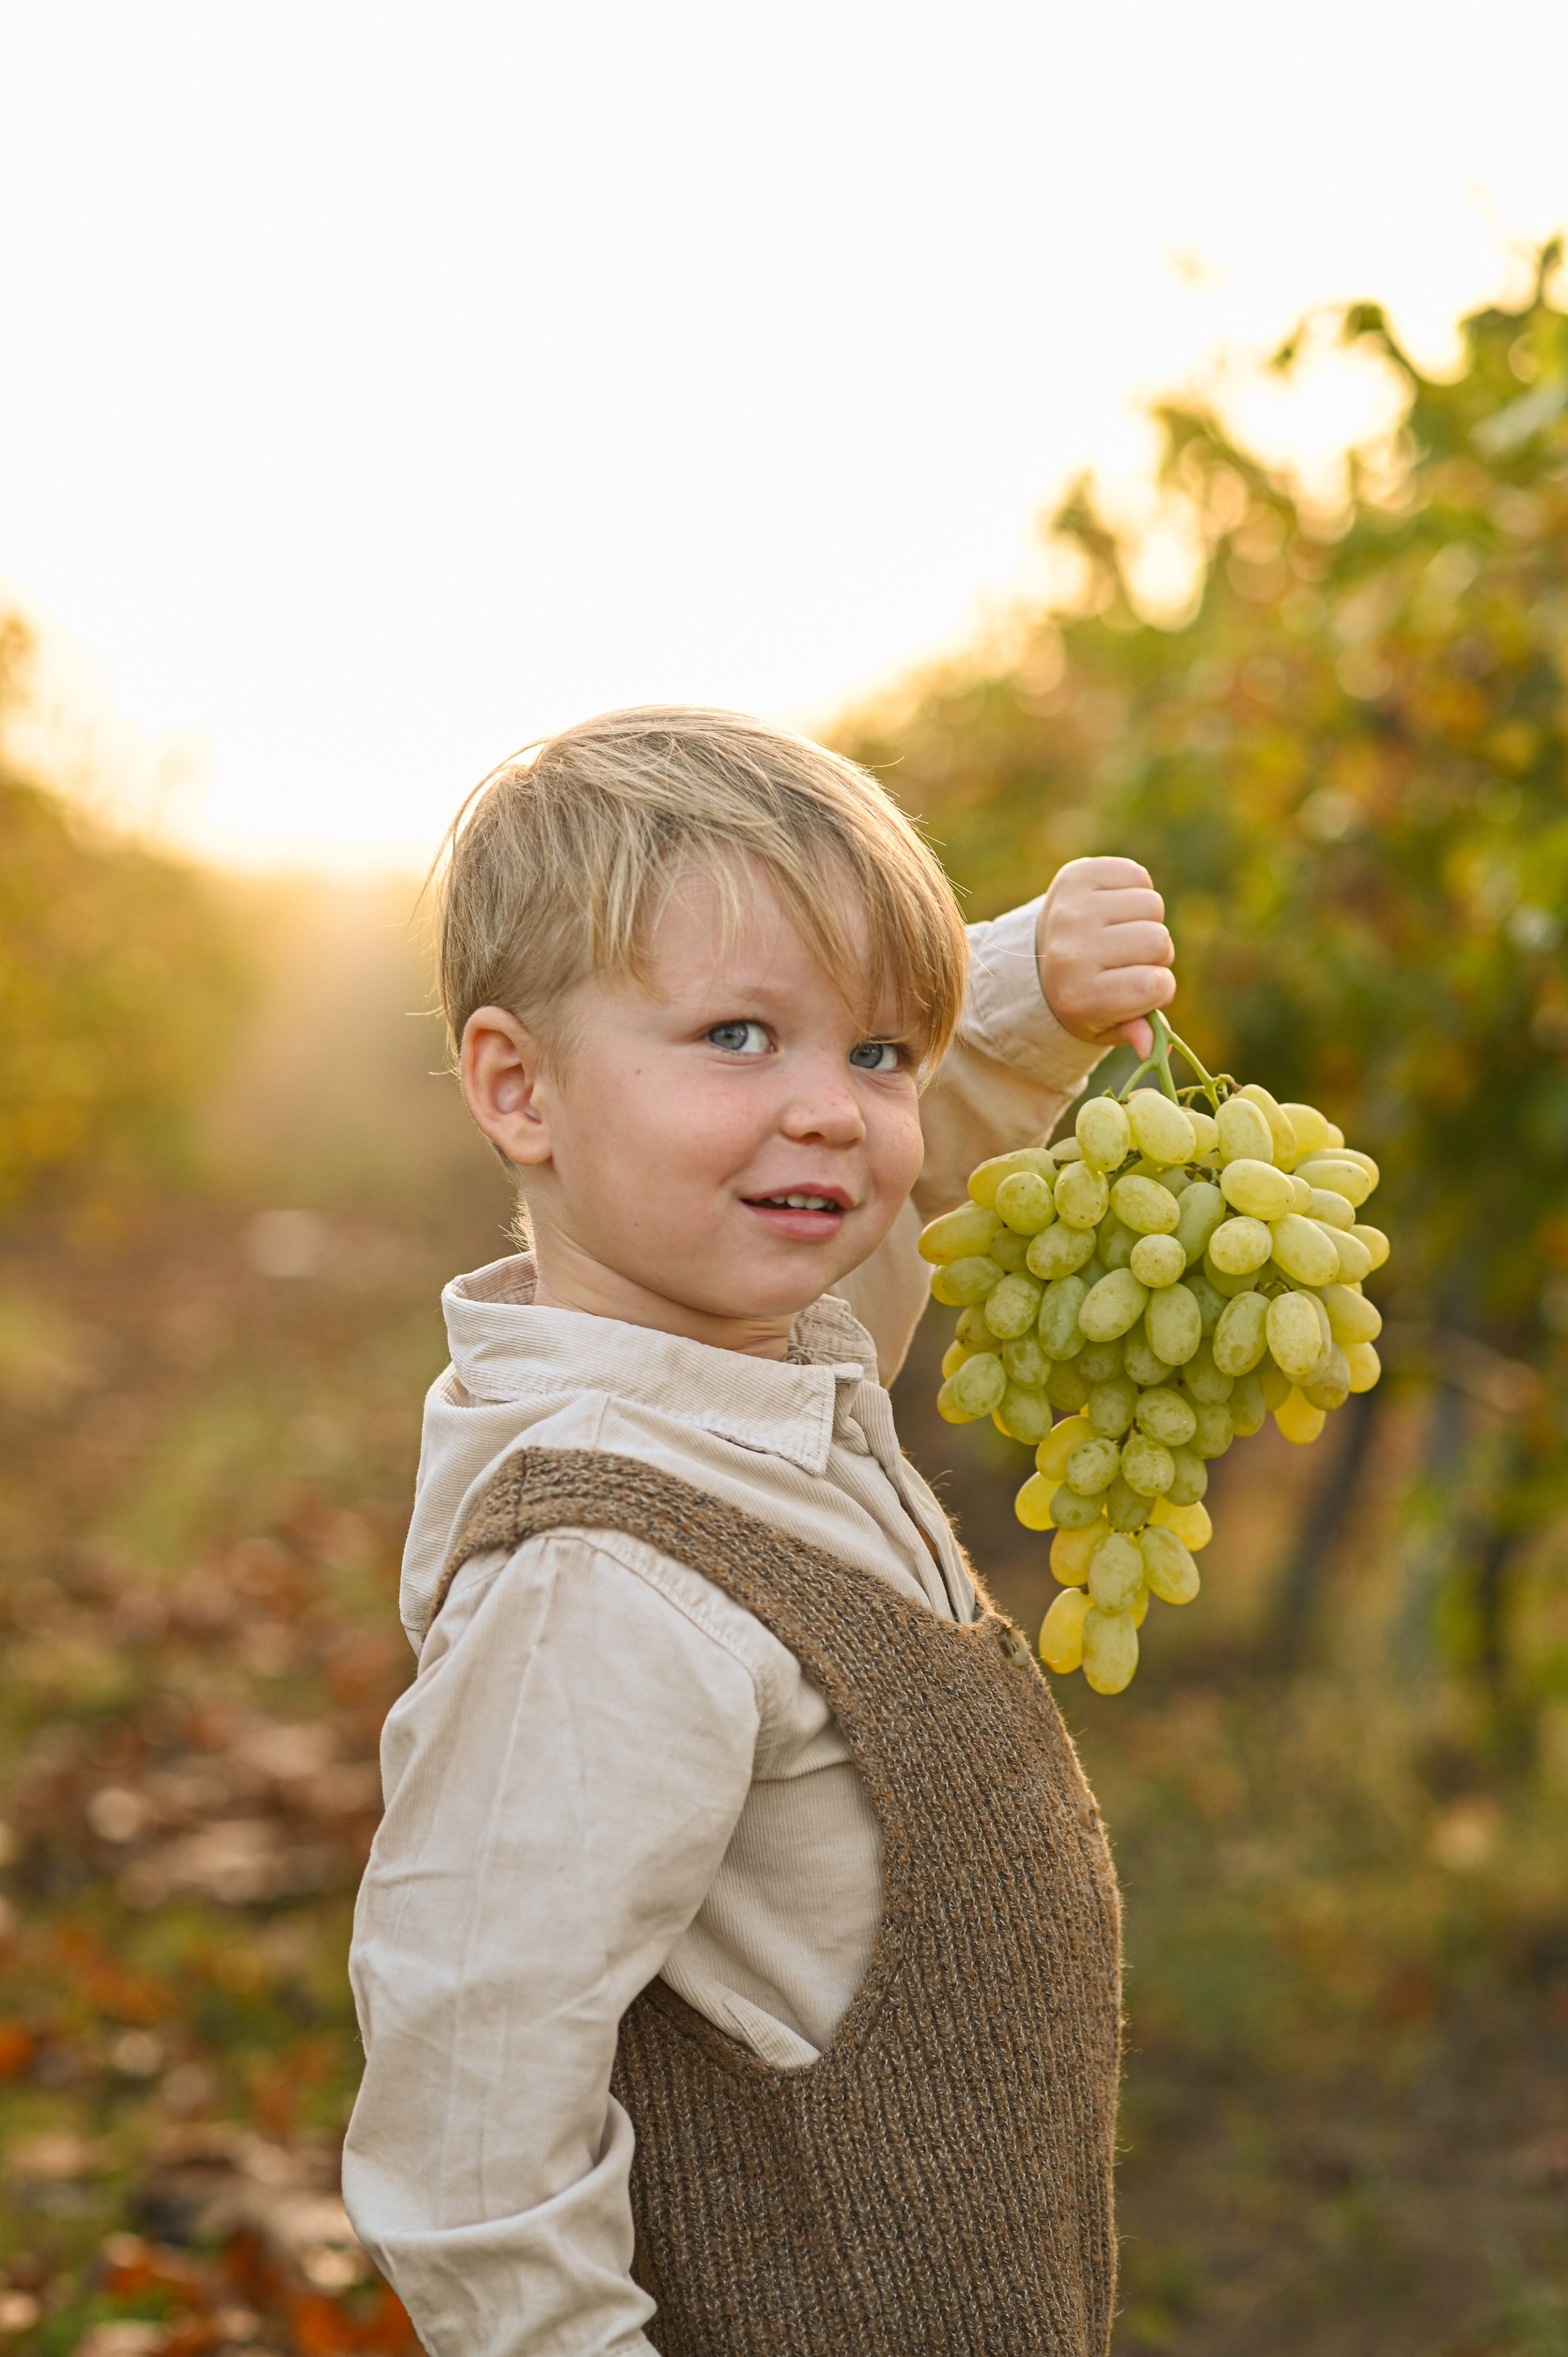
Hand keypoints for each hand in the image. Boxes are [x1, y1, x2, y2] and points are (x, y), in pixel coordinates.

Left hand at [1036, 856, 1174, 1059]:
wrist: (1036, 956)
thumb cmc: (1082, 995)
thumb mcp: (1103, 1024)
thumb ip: (1133, 1032)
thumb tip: (1151, 1049)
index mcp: (1078, 995)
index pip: (1155, 985)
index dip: (1159, 989)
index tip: (1140, 990)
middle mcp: (1070, 951)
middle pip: (1159, 942)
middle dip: (1155, 955)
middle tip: (1127, 960)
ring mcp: (1070, 909)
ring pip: (1152, 906)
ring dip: (1147, 921)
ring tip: (1120, 934)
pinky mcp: (1075, 876)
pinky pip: (1137, 875)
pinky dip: (1135, 891)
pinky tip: (1114, 909)